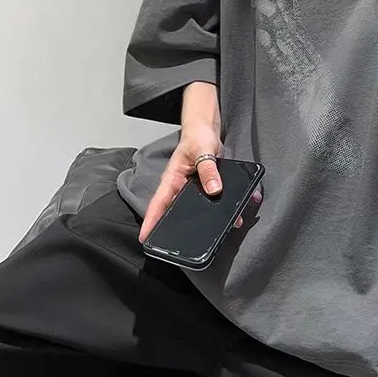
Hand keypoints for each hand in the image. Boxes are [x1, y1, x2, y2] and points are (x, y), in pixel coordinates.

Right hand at [137, 123, 261, 242]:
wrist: (206, 129)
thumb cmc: (198, 137)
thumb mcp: (203, 151)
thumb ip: (208, 170)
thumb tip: (214, 190)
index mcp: (172, 179)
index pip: (158, 203)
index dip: (150, 221)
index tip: (144, 239)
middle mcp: (180, 186)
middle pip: (174, 211)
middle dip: (176, 228)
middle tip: (178, 248)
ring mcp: (191, 187)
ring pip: (194, 208)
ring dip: (204, 219)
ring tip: (215, 235)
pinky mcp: (204, 186)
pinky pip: (209, 201)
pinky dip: (219, 209)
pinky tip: (233, 218)